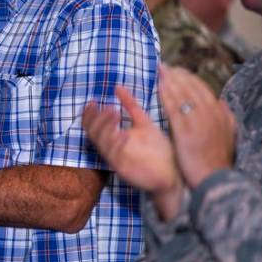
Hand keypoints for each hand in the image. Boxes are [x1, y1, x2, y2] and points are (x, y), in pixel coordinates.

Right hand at [83, 86, 182, 219]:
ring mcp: (115, 159)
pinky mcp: (123, 169)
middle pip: (93, 133)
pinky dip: (117, 144)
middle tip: (108, 107)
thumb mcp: (144, 123)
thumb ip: (131, 107)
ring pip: (102, 143)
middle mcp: (111, 148)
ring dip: (105, 127)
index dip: (89, 114)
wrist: (172, 174)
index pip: (93, 125)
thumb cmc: (158, 150)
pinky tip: (124, 133)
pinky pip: (115, 156)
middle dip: (97, 119)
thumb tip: (118, 87)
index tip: (93, 101)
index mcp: (113, 138)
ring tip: (114, 112)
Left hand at [158, 65, 235, 189]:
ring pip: (184, 96)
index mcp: (222, 116)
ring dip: (172, 81)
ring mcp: (200, 123)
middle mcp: (213, 116)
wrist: (214, 180)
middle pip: (194, 90)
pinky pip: (176, 109)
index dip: (190, 79)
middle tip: (165, 66)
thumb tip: (221, 103)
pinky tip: (159, 87)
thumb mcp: (227, 136)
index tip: (178, 71)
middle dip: (179, 76)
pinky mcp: (187, 132)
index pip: (205, 91)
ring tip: (160, 71)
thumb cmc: (216, 161)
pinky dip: (168, 96)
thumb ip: (225, 118)